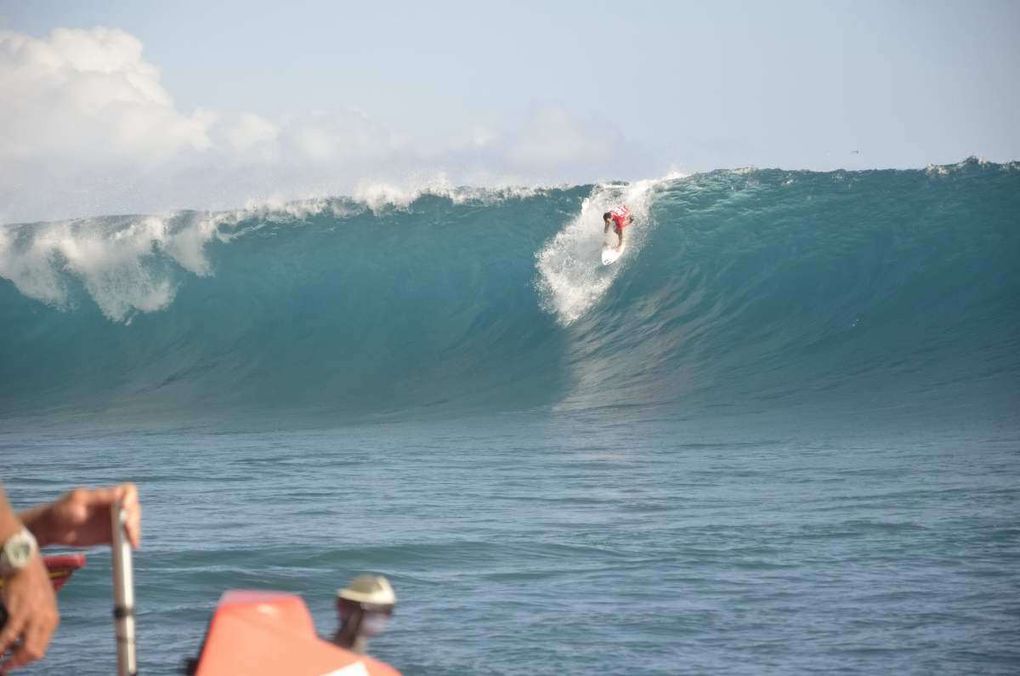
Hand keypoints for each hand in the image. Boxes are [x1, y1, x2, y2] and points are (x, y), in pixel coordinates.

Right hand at [0, 556, 58, 670]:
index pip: (40, 649)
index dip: (24, 660)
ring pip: (25, 649)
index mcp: (52, 620)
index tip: (12, 663)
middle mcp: (47, 620)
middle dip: (17, 663)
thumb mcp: (40, 606)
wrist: (26, 564)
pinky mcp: (21, 612)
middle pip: (34, 653)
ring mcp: (35, 617)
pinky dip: (0, 647)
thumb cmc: (31, 585)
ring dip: (9, 660)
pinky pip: (9, 637)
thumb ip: (35, 624)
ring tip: (0, 666)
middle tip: (3, 668)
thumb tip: (19, 643)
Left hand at [23, 484, 140, 549]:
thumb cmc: (59, 510)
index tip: (125, 509)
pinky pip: (124, 539)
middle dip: (133, 519)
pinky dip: (128, 543)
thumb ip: (97, 497)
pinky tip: (129, 548)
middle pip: (134, 509)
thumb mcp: (77, 500)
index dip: (131, 499)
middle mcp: (113, 508)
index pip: (128, 492)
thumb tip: (119, 494)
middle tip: (127, 529)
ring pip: (132, 524)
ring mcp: (112, 522)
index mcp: (106, 496)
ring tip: (130, 542)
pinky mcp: (109, 537)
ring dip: (134, 532)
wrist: (49, 530)